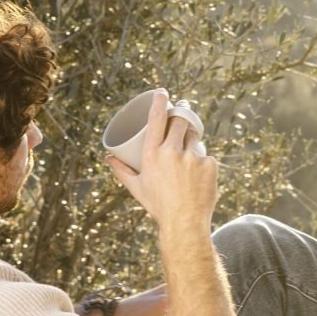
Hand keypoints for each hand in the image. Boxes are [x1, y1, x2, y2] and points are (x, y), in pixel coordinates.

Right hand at [107, 90, 216, 234]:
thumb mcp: (137, 187)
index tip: (162, 92)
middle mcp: (172, 152)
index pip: (156, 120)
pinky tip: (199, 177)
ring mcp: (193, 157)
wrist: (185, 223)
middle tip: (182, 112)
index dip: (159, 102)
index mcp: (152, 155)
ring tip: (188, 155)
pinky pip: (207, 156)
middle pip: (180, 121)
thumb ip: (122, 170)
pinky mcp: (209, 164)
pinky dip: (202, 163)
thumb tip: (107, 158)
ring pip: (194, 136)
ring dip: (191, 138)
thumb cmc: (158, 206)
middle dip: (181, 115)